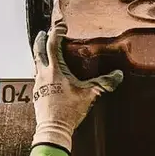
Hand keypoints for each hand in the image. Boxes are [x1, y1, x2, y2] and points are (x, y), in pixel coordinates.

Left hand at [31, 21, 122, 150]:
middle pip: (38, 51)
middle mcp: (43, 74)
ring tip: (45, 50)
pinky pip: (37, 75)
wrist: (53, 129)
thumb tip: (119, 75)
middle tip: (44, 33)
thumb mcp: (89, 95)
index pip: (53, 45)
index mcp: (55, 70)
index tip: (61, 27)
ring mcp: (38, 83)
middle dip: (41, 40)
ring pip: (36, 63)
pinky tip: (47, 72)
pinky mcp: (37, 93)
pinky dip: (41, 68)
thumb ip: (103, 83)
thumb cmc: (69, 111)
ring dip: (40, 54)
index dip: (56, 33)